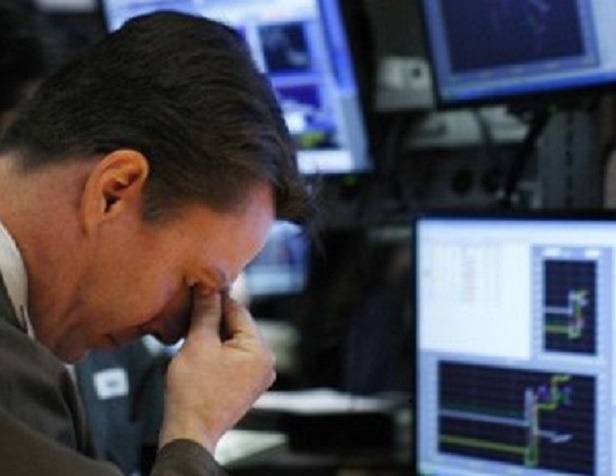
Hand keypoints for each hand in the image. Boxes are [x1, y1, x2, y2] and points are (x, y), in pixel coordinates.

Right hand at [158, 289, 275, 452]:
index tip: (199, 287)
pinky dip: (216, 350)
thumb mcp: (198, 344)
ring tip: (190, 331)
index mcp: (260, 350)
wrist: (189, 432)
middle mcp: (265, 362)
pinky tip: (198, 349)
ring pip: (233, 340)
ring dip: (213, 333)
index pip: (238, 310)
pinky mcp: (246, 384)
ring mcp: (257, 375)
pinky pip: (233, 356)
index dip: (215, 298)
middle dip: (213, 318)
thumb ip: (206, 312)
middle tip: (190, 310)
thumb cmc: (193, 393)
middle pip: (237, 325)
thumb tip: (208, 287)